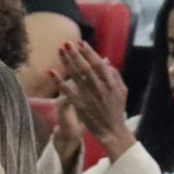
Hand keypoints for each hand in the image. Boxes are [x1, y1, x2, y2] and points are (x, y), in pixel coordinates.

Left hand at [51, 40, 129, 156]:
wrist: (112, 131)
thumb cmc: (117, 110)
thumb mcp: (122, 91)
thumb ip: (115, 75)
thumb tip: (106, 62)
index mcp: (110, 83)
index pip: (98, 64)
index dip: (89, 52)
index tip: (81, 42)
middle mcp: (99, 88)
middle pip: (85, 67)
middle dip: (76, 54)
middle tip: (67, 43)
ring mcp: (89, 97)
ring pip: (76, 77)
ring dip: (67, 63)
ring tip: (60, 51)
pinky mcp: (80, 105)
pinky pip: (67, 91)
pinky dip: (59, 81)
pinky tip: (51, 72)